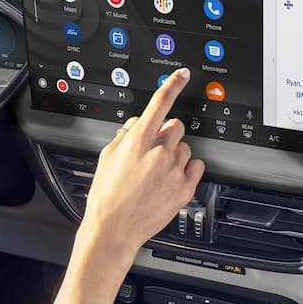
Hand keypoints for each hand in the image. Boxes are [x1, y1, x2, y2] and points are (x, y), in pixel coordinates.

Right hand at [75, 68, 204, 267]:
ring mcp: (174, 170)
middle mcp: (159, 152)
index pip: (160, 103)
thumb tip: (138, 123)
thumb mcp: (107, 157)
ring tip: (157, 172)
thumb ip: (126, 135)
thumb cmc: (106, 196)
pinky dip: (186, 170)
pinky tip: (170, 180)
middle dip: (167, 134)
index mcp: (138, 141)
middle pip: (176, 126)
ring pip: (186, 148)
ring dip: (175, 154)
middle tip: (154, 150)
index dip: (173, 84)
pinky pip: (196, 167)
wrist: (113, 228)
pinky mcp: (185, 188)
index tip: (182, 74)